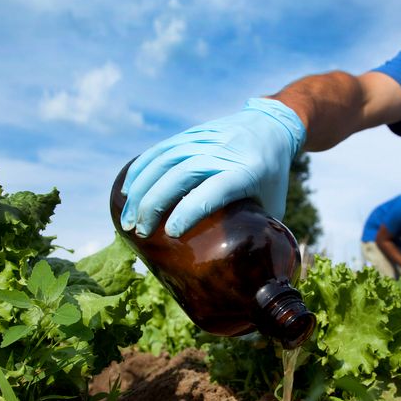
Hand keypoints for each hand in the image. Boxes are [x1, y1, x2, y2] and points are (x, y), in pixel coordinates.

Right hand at [120, 98, 305, 237]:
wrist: (271, 126)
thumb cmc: (273, 176)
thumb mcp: (274, 205)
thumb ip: (258, 234)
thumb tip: (244, 274)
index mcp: (247, 172)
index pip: (214, 189)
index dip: (191, 210)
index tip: (172, 233)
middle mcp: (223, 153)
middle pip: (182, 174)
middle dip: (154, 204)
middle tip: (140, 232)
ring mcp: (204, 140)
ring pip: (165, 160)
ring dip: (140, 189)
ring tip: (127, 220)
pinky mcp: (191, 134)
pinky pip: (160, 150)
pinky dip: (140, 169)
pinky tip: (127, 191)